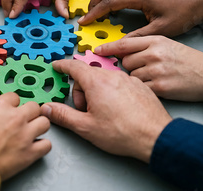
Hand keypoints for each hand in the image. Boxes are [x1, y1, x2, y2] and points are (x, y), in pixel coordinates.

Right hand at [0, 93, 50, 179]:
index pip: (14, 96)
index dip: (11, 103)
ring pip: (44, 123)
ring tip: (32, 131)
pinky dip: (43, 146)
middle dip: (29, 112)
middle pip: (33, 107)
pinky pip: (47, 145)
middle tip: (23, 119)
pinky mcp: (30, 153)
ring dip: (39, 126)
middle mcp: (15, 117)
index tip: (9, 109)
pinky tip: (35, 147)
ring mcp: (25, 135)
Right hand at [41, 59, 171, 162]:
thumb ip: (63, 115)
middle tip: (85, 111)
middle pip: (88, 75)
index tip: (57, 66)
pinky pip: (119, 83)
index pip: (74, 66)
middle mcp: (112, 75)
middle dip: (81, 91)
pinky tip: (118, 110)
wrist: (156, 137)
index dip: (62, 66)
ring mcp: (128, 79)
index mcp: (96, 82)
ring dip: (97, 92)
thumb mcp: (85, 127)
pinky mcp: (140, 85)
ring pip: (104, 79)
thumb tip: (47, 108)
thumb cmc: (122, 133)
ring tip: (103, 113)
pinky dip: (113, 92)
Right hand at [78, 0, 202, 36]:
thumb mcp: (159, 31)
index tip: (83, 21)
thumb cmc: (180, 16)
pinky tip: (110, 8)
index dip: (94, 13)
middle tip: (89, 16)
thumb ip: (137, 36)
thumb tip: (119, 44)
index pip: (109, 2)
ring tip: (97, 11)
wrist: (195, 4)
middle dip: (93, 1)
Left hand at [95, 36, 202, 100]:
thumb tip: (119, 51)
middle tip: (144, 69)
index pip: (124, 44)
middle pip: (125, 62)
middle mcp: (154, 54)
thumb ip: (144, 46)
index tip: (96, 51)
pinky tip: (155, 86)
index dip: (108, 48)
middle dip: (130, 67)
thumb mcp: (166, 44)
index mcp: (155, 41)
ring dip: (136, 79)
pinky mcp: (159, 87)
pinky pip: (139, 88)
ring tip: (154, 77)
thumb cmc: (187, 60)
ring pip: (131, 76)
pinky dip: (143, 89)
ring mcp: (156, 71)